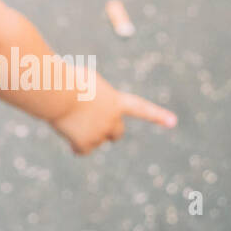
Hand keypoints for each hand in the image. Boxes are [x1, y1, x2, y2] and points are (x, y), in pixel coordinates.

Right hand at [48, 73, 176, 154]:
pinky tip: (67, 134)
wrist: (57, 92)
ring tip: (70, 120)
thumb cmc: (67, 80)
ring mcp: (100, 133)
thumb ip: (94, 96)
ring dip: (84, 133)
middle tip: (98, 128)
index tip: (172, 121)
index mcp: (115, 101)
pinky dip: (75, 145)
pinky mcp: (86, 143)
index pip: (141, 108)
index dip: (157, 115)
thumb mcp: (85, 81)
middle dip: (109, 132)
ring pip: (94, 140)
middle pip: (117, 133)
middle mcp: (112, 119)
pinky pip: (81, 150)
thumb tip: (85, 110)